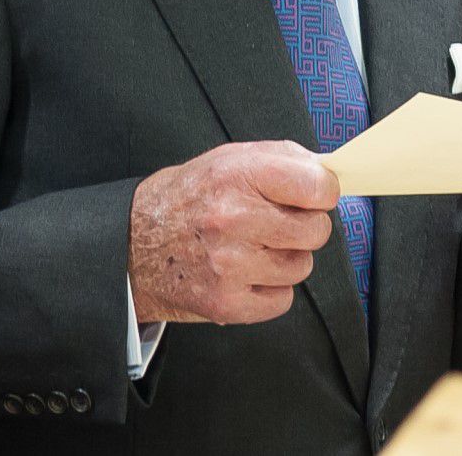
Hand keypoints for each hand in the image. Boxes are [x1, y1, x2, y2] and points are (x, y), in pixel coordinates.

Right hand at [128, 140, 339, 324]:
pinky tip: (248, 272)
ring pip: (302, 266)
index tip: (314, 194)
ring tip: (257, 246)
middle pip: (317, 230)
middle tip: (280, 222)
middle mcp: (233, 219)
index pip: (317, 186)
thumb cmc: (189, 197)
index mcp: (238, 175)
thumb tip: (329, 172)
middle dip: (306, 225)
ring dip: (288, 258)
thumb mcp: (230, 158)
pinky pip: (283, 299)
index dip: (323, 191)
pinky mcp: (225, 302)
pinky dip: (272, 288)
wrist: (131, 245)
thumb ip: (285, 159)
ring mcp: (229, 264)